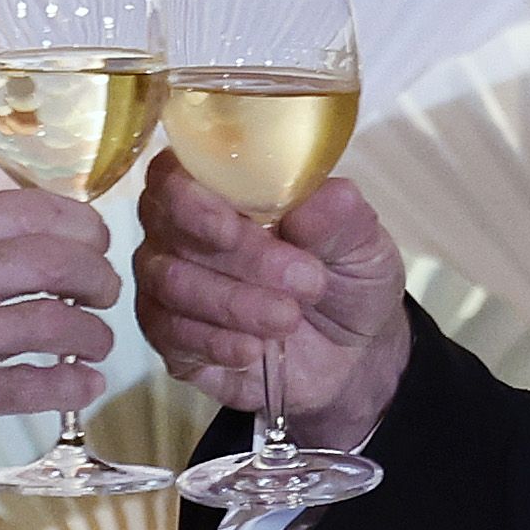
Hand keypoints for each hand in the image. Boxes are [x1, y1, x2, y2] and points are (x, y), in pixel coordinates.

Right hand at [0, 187, 122, 523]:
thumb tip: (48, 236)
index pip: (25, 209)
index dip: (80, 227)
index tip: (97, 244)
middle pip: (52, 262)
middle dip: (98, 279)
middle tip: (106, 294)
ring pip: (53, 325)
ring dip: (93, 335)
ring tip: (95, 342)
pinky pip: (35, 386)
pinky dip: (75, 385)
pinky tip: (85, 384)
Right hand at [132, 155, 408, 451]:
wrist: (352, 354)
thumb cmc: (346, 277)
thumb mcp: (361, 243)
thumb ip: (340, 217)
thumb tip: (319, 199)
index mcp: (217, 188)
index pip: (173, 175)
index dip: (191, 199)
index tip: (230, 227)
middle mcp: (178, 232)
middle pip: (172, 233)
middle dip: (240, 258)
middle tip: (305, 280)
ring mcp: (167, 287)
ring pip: (172, 285)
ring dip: (234, 303)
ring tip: (289, 318)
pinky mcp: (172, 341)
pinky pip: (172, 336)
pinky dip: (215, 342)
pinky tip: (254, 349)